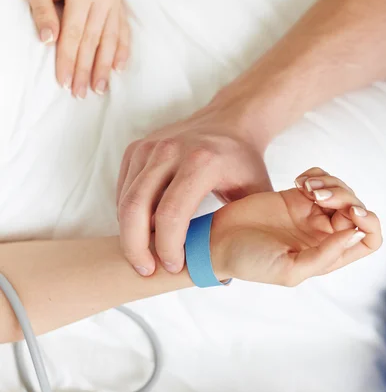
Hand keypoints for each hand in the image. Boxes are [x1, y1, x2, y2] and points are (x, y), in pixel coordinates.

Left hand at [21, 0, 130, 96]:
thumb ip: (42, 11)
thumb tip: (49, 41)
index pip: (74, 34)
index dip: (68, 60)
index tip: (64, 82)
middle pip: (93, 41)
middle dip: (86, 70)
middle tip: (81, 93)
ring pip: (110, 39)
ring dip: (105, 67)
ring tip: (100, 89)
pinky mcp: (118, 2)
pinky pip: (123, 30)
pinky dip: (122, 50)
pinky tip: (119, 68)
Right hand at [117, 102, 271, 275]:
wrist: (230, 121)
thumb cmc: (243, 162)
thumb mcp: (256, 193)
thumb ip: (247, 225)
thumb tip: (233, 266)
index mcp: (202, 162)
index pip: (171, 215)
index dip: (167, 248)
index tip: (174, 266)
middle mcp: (170, 150)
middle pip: (135, 208)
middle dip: (135, 247)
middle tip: (145, 269)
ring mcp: (150, 147)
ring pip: (124, 201)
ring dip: (129, 233)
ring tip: (145, 255)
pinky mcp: (136, 149)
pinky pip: (123, 190)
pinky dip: (127, 215)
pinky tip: (143, 230)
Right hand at [212, 167, 381, 285]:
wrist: (218, 240)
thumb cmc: (249, 262)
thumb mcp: (289, 270)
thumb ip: (324, 256)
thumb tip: (355, 233)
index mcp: (327, 255)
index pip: (368, 239)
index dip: (369, 224)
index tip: (351, 214)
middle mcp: (322, 234)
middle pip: (356, 209)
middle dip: (344, 197)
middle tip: (317, 196)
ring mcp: (309, 213)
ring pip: (340, 190)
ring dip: (330, 183)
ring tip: (306, 187)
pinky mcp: (295, 195)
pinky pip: (320, 178)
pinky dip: (317, 174)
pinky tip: (300, 181)